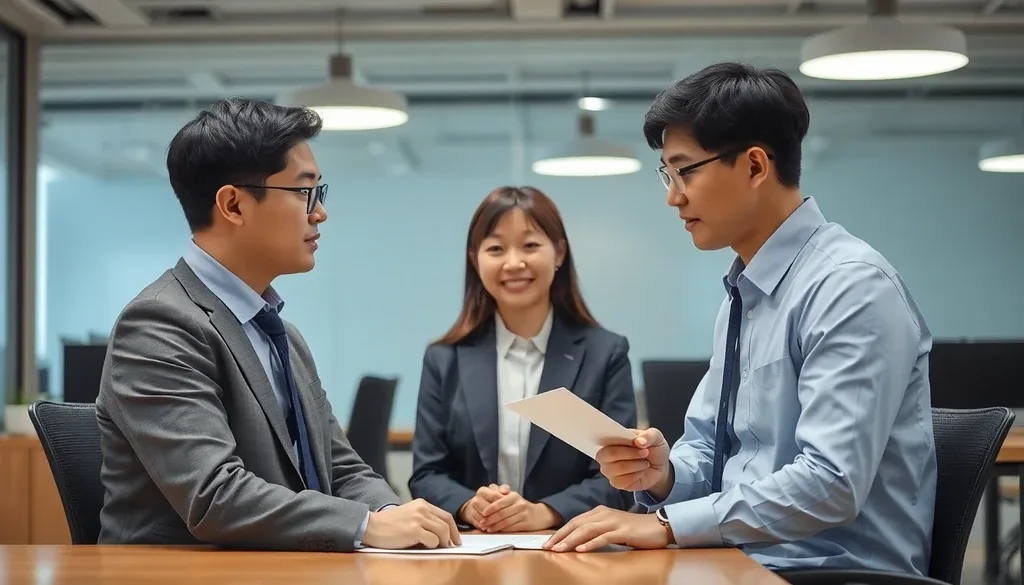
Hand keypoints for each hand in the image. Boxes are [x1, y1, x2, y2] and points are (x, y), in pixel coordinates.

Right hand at [362, 498, 461, 549]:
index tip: (456, 538)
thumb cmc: (389, 524)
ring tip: (437, 547)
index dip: (454, 528)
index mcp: (422, 504)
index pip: (446, 515)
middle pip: (447, 523)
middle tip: (451, 546)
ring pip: (442, 532)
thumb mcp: (409, 514)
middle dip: (451, 537)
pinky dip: (432, 546)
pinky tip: (425, 546)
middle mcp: (422, 509)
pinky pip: (433, 540)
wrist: (371, 526)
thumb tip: (442, 532)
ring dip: (442, 542)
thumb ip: (424, 518)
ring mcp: (418, 519)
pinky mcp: (414, 530)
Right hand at [458, 484, 509, 528]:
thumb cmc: (492, 498)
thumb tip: (506, 490)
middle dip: (499, 513)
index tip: (512, 506)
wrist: (478, 506)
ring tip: (505, 524)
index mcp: (482, 491)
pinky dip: (489, 527)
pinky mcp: (472, 519)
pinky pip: (481, 524)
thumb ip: (503, 489)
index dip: (504, 501)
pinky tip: (497, 528)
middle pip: (488, 508)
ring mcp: (472, 510)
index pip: (494, 495)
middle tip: (510, 517)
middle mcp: (476, 499)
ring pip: (484, 517)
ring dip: (494, 522)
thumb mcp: (498, 491)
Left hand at [478, 490, 560, 532]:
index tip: (483, 513)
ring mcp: (523, 514)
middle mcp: (519, 504)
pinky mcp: (526, 524)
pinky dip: (502, 530)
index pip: (500, 502)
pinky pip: (511, 528)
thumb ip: (501, 494)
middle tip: (482, 523)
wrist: (539, 515)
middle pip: (502, 513)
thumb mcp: (513, 497)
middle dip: (490, 519)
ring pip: (506, 522)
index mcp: (514, 496)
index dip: (490, 508)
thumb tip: (488, 492)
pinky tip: (496, 531)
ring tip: (487, 528)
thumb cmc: (521, 506)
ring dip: (495, 526)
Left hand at [542, 506, 671, 551]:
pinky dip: (591, 543)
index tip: (548, 542)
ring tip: (559, 549)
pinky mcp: (623, 530)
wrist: (658, 526)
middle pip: (577, 524)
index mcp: (599, 512)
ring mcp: (614, 521)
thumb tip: (577, 541)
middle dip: (561, 536)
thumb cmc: (634, 530)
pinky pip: (604, 537)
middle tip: (547, 546)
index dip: (560, 531)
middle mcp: (604, 514)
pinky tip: (581, 549)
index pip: (575, 521)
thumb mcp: (611, 527)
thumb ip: (596, 530)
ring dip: (571, 540)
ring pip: (587, 530)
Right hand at [595, 427, 670, 496]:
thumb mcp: (656, 437)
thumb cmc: (653, 448)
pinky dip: (635, 476)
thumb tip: (639, 442)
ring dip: (635, 465)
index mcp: (613, 439)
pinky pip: (621, 481)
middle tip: (645, 452)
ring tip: (645, 463)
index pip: (607, 439)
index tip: (638, 442)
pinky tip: (641, 472)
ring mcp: (610, 469)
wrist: (661, 467)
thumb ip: (648, 435)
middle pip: (608, 454)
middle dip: (630, 454)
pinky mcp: (616, 482)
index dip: (622, 441)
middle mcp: (607, 454)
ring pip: (616, 469)